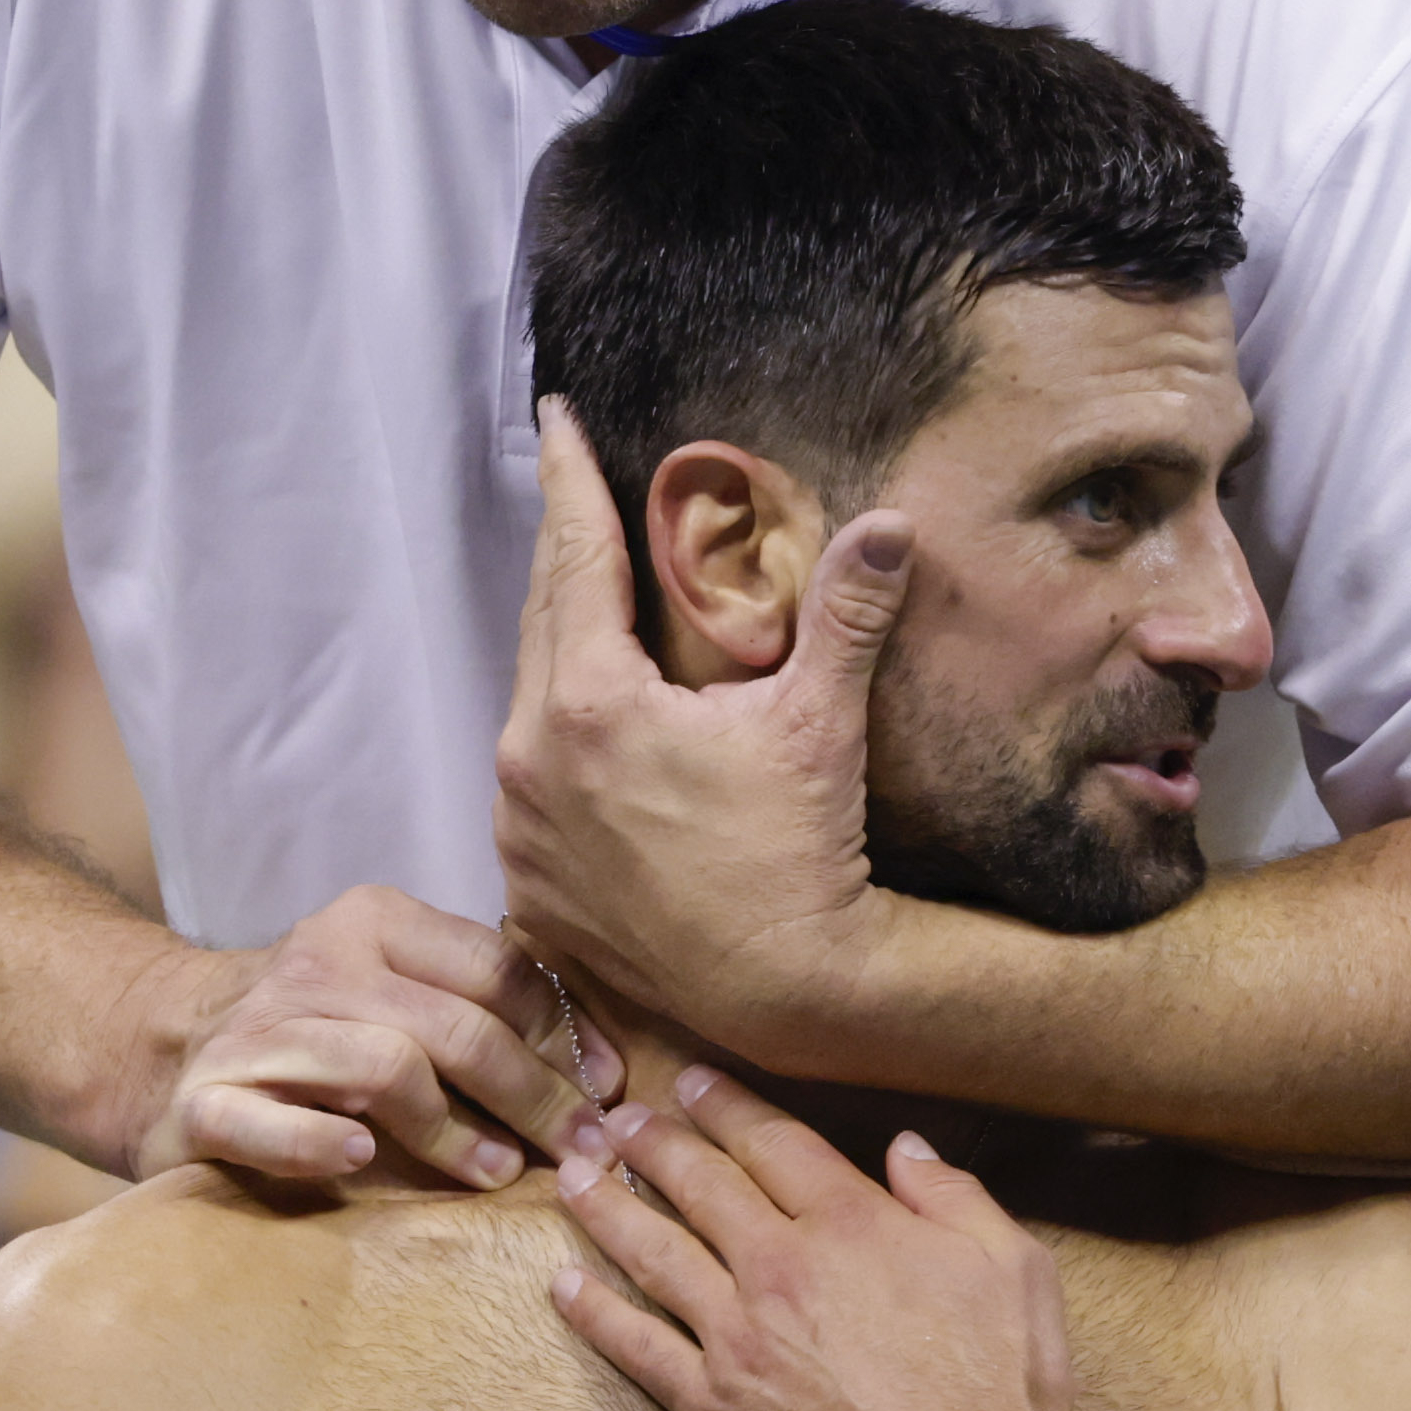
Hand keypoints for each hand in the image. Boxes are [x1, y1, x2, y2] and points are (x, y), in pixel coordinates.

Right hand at [123, 888, 611, 1189]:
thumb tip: (601, 1070)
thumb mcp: (391, 987)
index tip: (609, 1089)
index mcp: (374, 923)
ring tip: (499, 1175)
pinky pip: (271, 1122)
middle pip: (456, 1027)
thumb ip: (476, 1006)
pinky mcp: (208, 1100)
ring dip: (455, 1131)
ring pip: (384, 1067)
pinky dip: (320, 1141)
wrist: (160, 1046)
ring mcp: (260, 1033)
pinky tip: (364, 1157)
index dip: (565, 1035)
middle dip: (535, 1096)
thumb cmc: (314, 1028)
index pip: (495, 969)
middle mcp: (319, 965)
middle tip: (582, 1151)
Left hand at [494, 401, 913, 1055]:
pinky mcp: (531, 885)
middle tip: (572, 495)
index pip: (577, 560)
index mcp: (586, 704)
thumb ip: (844, 615)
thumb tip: (889, 526)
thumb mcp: (820, 723)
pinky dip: (558, 749)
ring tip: (590, 616)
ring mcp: (521, 830)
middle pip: (543, 627)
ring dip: (561, 659)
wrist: (787, 991)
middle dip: (565, 559)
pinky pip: (532, 790)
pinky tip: (589, 739)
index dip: (571, 482)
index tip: (557, 420)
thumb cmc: (801, 854)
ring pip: (530, 709)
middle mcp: (529, 763)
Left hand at [545, 1067, 1115, 1410]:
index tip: (691, 1084)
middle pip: (700, 1186)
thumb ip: (954, 1197)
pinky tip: (563, 1285)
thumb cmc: (999, 1388)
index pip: (774, 1144)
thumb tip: (906, 1147)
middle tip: (616, 1119)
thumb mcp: (1013, 1267)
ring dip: (607, 1209)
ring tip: (573, 1177)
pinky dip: (594, 1313)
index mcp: (852, 1224)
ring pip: (654, 1253)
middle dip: (653, 1143)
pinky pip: (637, 1347)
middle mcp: (779, 1266)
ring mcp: (736, 1335)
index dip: (728, 1107)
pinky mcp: (711, 1403)